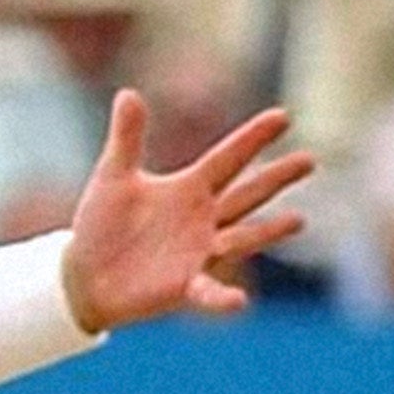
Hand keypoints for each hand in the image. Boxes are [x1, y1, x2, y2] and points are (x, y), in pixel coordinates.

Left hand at [58, 93, 311, 330]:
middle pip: (247, 194)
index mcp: (189, 189)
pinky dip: (223, 298)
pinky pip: (209, 291)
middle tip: (310, 160)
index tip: (284, 116)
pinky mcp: (185, 286)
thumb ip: (128, 137)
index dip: (254, 138)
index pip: (228, 158)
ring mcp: (199, 254)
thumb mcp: (114, 175)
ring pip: (241, 238)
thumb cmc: (102, 224)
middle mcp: (203, 220)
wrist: (83, 274)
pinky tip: (239, 301)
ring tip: (299, 220)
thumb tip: (128, 93)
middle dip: (276, 178)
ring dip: (268, 232)